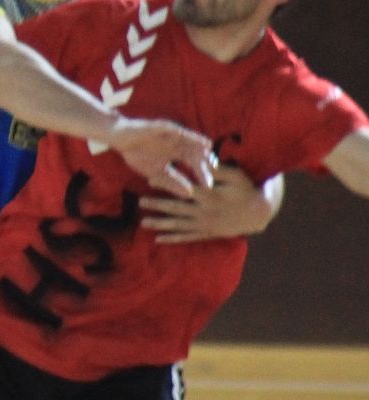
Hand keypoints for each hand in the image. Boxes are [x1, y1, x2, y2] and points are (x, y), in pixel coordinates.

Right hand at [108, 117, 215, 197]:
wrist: (118, 138)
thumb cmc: (137, 154)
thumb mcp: (156, 172)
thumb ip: (173, 182)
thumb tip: (190, 194)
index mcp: (177, 154)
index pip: (194, 164)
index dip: (202, 174)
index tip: (209, 187)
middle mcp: (178, 144)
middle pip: (196, 153)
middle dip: (204, 164)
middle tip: (212, 175)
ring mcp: (172, 135)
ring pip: (191, 141)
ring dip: (201, 147)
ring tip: (210, 154)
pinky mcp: (164, 127)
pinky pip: (179, 131)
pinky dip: (189, 136)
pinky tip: (198, 141)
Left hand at [141, 164, 271, 241]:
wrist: (260, 213)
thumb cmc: (246, 188)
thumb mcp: (234, 175)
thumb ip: (215, 169)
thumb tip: (199, 159)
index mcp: (210, 196)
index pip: (184, 189)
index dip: (166, 184)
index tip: (149, 180)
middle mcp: (206, 212)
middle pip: (177, 208)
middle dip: (157, 205)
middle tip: (139, 201)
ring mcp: (206, 225)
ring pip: (179, 225)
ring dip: (161, 224)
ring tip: (143, 222)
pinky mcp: (208, 233)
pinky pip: (188, 237)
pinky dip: (173, 238)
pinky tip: (158, 239)